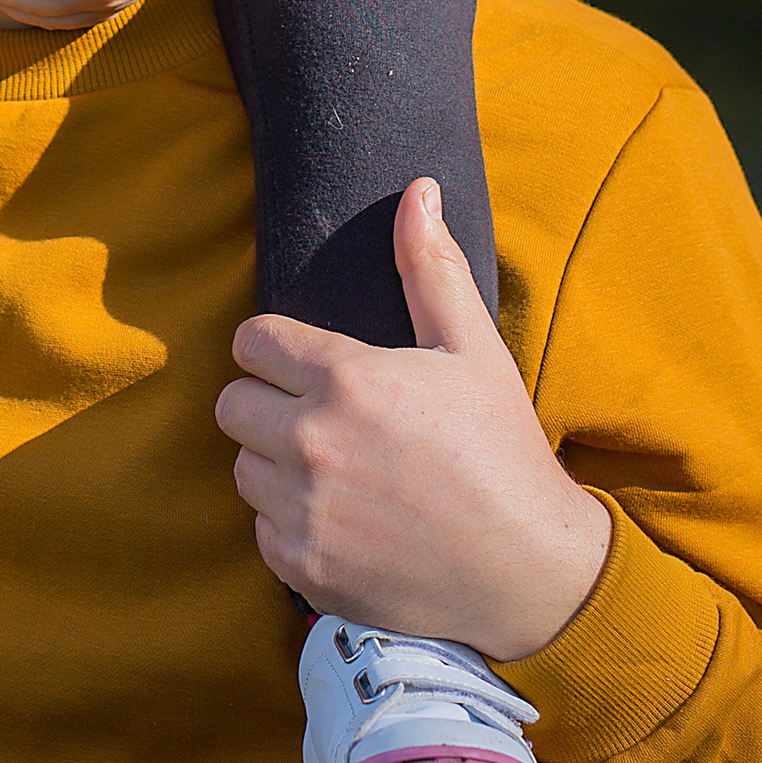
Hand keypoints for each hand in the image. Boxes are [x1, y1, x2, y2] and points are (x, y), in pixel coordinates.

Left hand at [214, 178, 611, 660]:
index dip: (276, 349)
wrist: (529, 570)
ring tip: (337, 469)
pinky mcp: (302, 567)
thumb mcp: (474, 350)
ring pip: (242, 468)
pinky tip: (344, 518)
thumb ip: (431, 269)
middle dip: (268, 403)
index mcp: (348, 379)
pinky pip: (260, 529)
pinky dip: (291, 523)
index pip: (251, 342)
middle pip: (232, 404)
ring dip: (275, 464)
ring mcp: (303, 511)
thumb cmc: (502, 451)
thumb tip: (417, 192)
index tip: (305, 365)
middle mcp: (312, 443)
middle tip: (321, 416)